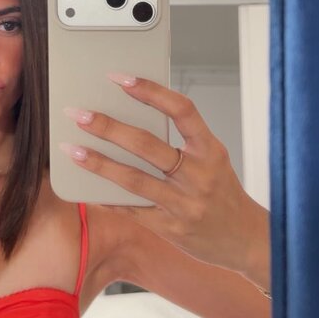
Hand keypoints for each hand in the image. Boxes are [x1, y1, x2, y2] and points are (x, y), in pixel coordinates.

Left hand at [60, 73, 269, 283]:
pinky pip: (131, 209)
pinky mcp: (169, 228)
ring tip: (73, 149)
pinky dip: (105, 196)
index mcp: (210, 150)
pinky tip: (85, 186)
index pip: (182, 111)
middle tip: (79, 114)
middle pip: (147, 145)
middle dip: (108, 127)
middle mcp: (198, 175)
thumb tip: (132, 116)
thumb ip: (181, 140)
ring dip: (99, 163)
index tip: (120, 78)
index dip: (151, 91)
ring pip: (133, 179)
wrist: (245, 238)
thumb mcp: (212, 158)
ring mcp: (183, 204)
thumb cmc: (222, 192)